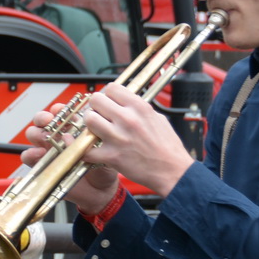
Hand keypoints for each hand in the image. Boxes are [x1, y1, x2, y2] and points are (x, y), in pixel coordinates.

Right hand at [21, 103, 120, 215]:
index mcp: (73, 129)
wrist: (100, 191)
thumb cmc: (103, 169)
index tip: (61, 110)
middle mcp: (58, 137)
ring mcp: (48, 150)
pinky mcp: (42, 165)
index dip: (58, 109)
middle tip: (49, 121)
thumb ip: (90, 146)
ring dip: (36, 133)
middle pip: (42, 120)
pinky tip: (39, 154)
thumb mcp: (103, 153)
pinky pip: (28, 157)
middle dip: (43, 117)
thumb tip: (73, 139)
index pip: (61, 113)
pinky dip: (31, 154)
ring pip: (33, 134)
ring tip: (45, 138)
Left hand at [76, 84, 195, 196]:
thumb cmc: (167, 147)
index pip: (112, 88)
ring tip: (95, 131)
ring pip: (89, 120)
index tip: (107, 102)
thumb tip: (124, 102)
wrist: (173, 171)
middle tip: (99, 116)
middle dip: (95, 107)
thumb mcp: (157, 118)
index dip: (107, 94)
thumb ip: (138, 109)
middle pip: (96, 100)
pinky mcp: (111, 156)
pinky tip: (89, 150)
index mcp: (140, 108)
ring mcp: (118, 137)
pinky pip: (87, 149)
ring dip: (89, 125)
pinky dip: (85, 150)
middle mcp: (128, 119)